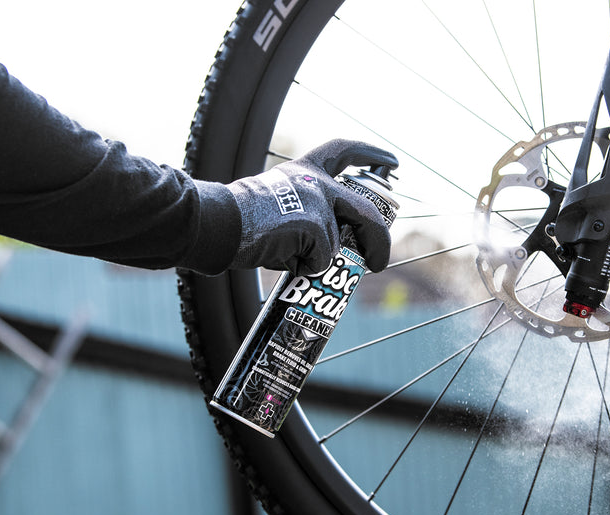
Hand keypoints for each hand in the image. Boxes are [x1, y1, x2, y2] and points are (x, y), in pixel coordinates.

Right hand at [227, 139, 398, 274]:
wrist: (218, 222)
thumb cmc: (240, 219)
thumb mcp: (277, 199)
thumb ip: (305, 208)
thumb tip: (328, 243)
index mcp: (306, 169)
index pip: (344, 150)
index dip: (371, 153)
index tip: (392, 162)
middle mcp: (317, 181)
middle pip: (365, 210)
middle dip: (380, 240)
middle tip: (379, 264)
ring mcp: (318, 202)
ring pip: (337, 243)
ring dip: (320, 260)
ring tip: (290, 258)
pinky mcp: (314, 226)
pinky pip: (322, 259)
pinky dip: (306, 268)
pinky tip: (284, 261)